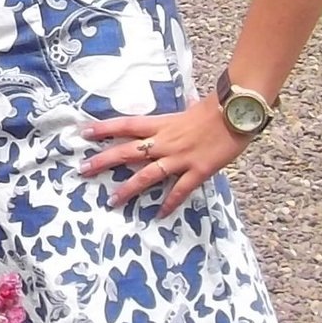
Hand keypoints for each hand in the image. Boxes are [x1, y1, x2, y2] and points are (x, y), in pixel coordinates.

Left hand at [79, 98, 249, 217]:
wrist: (238, 112)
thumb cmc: (217, 107)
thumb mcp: (191, 108)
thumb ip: (179, 116)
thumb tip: (178, 110)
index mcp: (163, 123)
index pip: (127, 125)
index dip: (105, 128)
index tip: (83, 132)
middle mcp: (166, 141)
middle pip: (128, 151)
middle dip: (104, 160)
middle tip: (83, 169)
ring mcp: (181, 157)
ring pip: (148, 175)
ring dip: (129, 188)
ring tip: (112, 200)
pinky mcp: (198, 170)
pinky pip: (180, 189)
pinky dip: (170, 202)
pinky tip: (160, 214)